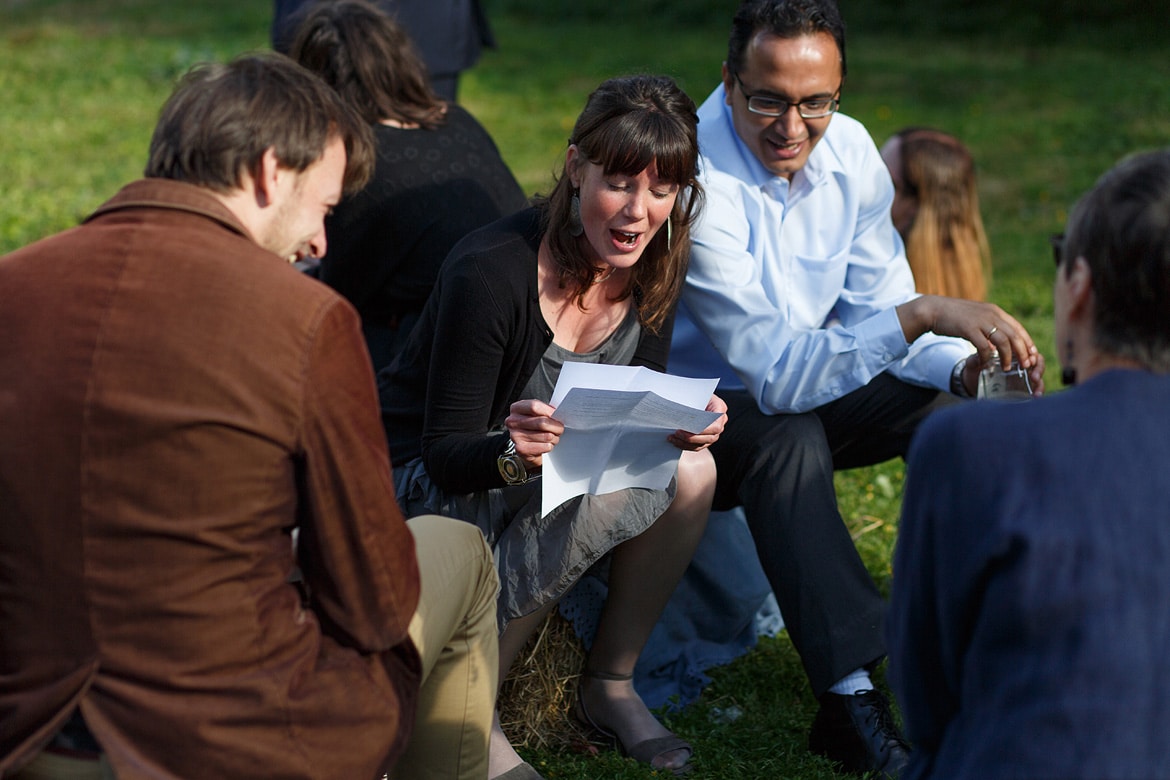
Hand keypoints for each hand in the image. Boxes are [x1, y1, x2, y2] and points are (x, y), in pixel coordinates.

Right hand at [504, 398, 563, 470]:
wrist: (529, 448)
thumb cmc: (535, 428)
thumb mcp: (539, 414)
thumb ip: (546, 410)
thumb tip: (558, 413)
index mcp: (517, 408)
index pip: (534, 406)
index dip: (549, 411)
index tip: (557, 414)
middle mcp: (513, 421)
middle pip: (542, 422)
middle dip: (556, 426)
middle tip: (559, 428)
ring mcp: (515, 436)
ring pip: (546, 436)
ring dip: (554, 438)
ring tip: (551, 437)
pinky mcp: (521, 449)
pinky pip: (545, 446)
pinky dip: (550, 446)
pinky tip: (546, 445)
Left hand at [668, 393, 727, 450]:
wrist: (698, 396)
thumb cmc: (697, 393)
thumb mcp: (696, 392)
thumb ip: (691, 400)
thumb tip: (676, 409)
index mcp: (720, 409)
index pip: (716, 426)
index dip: (703, 430)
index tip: (688, 429)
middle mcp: (720, 423)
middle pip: (709, 437)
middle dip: (691, 438)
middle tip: (677, 433)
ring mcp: (714, 432)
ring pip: (702, 444)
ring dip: (686, 443)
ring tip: (672, 438)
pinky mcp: (706, 439)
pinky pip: (697, 446)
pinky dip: (685, 445)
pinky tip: (675, 441)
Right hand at [897, 294, 1044, 373]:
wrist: (932, 309)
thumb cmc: (953, 316)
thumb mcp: (976, 317)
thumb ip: (988, 326)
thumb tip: (998, 341)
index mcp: (995, 311)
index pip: (1018, 328)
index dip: (1027, 343)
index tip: (1031, 355)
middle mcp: (991, 314)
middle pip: (1015, 335)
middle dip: (1023, 352)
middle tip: (1025, 365)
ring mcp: (980, 321)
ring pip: (1003, 341)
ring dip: (1008, 357)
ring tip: (1006, 368)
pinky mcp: (969, 329)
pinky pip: (984, 346)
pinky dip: (987, 357)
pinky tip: (986, 364)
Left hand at [956, 350, 1046, 396]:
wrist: (971, 383)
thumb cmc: (975, 369)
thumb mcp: (973, 363)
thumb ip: (975, 360)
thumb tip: (978, 358)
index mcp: (1010, 351)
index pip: (1026, 348)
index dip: (1031, 353)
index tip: (1029, 362)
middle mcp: (1020, 360)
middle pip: (1037, 359)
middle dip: (1038, 368)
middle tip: (1033, 377)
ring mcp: (1023, 372)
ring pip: (1038, 372)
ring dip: (1040, 380)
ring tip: (1036, 390)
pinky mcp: (1023, 384)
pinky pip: (1035, 385)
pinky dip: (1038, 389)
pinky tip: (1036, 396)